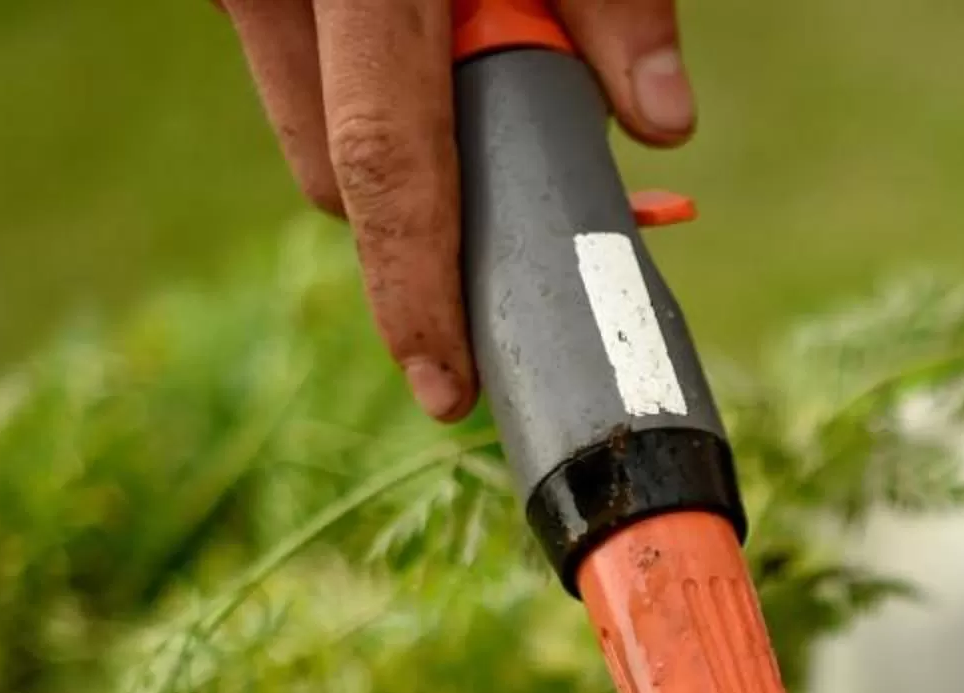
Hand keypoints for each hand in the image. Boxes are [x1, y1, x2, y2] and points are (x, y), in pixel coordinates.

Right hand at [214, 0, 693, 418]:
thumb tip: (664, 127)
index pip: (387, 166)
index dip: (415, 291)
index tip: (447, 387)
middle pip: (339, 170)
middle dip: (420, 216)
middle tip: (519, 213)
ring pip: (312, 124)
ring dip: (396, 138)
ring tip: (481, 80)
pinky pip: (298, 65)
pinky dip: (365, 79)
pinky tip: (422, 33)